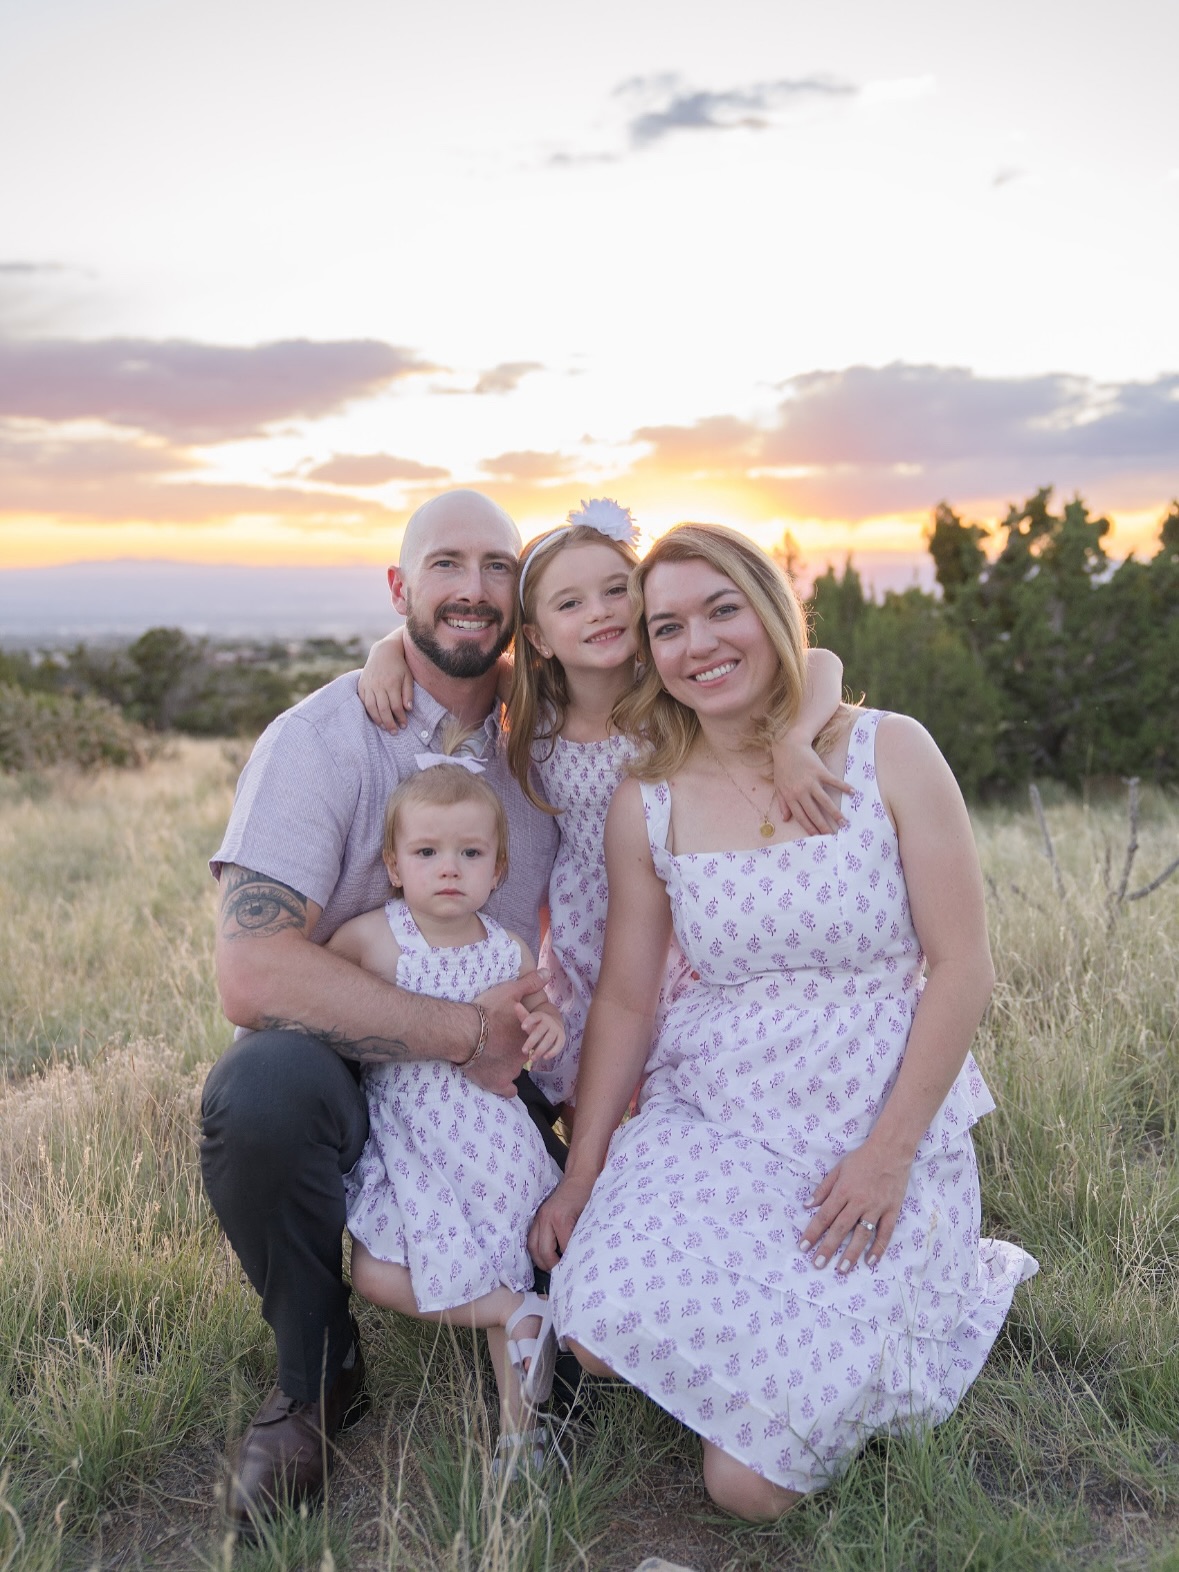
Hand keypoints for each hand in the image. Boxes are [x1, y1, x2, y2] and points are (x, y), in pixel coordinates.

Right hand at [358, 632, 413, 731]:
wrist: (384, 651)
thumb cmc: (399, 666)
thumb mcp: (408, 677)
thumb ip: (408, 693)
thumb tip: (408, 709)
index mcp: (392, 684)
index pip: (396, 706)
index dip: (400, 718)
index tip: (404, 725)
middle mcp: (378, 685)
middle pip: (383, 709)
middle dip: (389, 723)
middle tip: (394, 732)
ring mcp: (369, 685)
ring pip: (371, 707)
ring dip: (378, 719)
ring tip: (384, 727)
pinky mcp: (362, 685)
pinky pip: (363, 701)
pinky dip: (368, 711)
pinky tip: (374, 717)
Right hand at [464, 970, 548, 1095]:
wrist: (463, 1033)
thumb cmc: (487, 1011)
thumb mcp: (510, 991)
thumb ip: (530, 983)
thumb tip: (547, 974)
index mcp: (527, 1035)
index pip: (531, 1037)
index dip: (523, 1034)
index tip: (512, 1031)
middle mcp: (523, 1055)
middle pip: (522, 1053)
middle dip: (514, 1050)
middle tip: (501, 1043)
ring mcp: (510, 1071)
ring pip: (514, 1070)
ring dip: (508, 1065)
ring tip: (496, 1058)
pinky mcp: (495, 1083)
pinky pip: (507, 1090)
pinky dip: (506, 1089)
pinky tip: (506, 1088)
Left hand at [516, 1002, 564, 1064]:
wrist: (554, 1024)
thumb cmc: (537, 1024)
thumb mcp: (530, 1019)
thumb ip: (522, 1014)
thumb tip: (516, 1005)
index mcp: (540, 1016)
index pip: (534, 1017)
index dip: (529, 1021)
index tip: (522, 1027)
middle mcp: (549, 1022)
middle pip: (540, 1031)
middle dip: (531, 1041)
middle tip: (523, 1051)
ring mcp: (556, 1030)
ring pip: (548, 1040)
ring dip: (540, 1049)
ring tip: (532, 1058)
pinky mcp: (562, 1038)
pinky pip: (558, 1045)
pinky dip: (552, 1052)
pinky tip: (544, 1057)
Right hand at [528, 1170, 595, 1270]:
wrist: (579, 1177)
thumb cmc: (587, 1196)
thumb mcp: (590, 1216)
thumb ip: (583, 1236)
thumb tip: (581, 1257)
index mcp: (561, 1219)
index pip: (563, 1250)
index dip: (569, 1262)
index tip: (575, 1270)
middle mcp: (546, 1218)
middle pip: (543, 1252)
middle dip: (552, 1266)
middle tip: (562, 1273)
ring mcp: (539, 1217)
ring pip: (533, 1247)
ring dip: (541, 1261)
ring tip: (552, 1268)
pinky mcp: (537, 1217)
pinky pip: (531, 1238)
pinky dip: (536, 1250)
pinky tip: (545, 1256)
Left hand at [770, 732, 852, 835]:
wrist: (788, 746)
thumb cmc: (782, 767)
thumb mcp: (779, 786)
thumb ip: (782, 803)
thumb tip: (785, 819)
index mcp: (790, 796)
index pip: (801, 816)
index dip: (810, 827)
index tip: (818, 836)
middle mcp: (801, 791)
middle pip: (814, 812)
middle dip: (824, 825)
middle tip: (833, 835)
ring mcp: (811, 782)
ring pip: (825, 801)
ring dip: (835, 813)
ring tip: (843, 822)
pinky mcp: (820, 771)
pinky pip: (833, 782)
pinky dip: (843, 787)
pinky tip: (852, 793)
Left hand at [800, 1137, 911, 1273]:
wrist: (891, 1150)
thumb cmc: (862, 1158)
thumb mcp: (838, 1168)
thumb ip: (823, 1188)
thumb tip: (807, 1205)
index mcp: (843, 1191)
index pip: (824, 1216)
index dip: (812, 1232)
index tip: (803, 1247)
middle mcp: (859, 1202)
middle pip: (840, 1228)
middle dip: (828, 1247)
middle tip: (817, 1264)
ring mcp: (876, 1207)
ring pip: (862, 1234)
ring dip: (851, 1253)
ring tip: (842, 1269)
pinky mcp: (892, 1211)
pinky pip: (885, 1233)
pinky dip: (878, 1248)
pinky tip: (870, 1261)